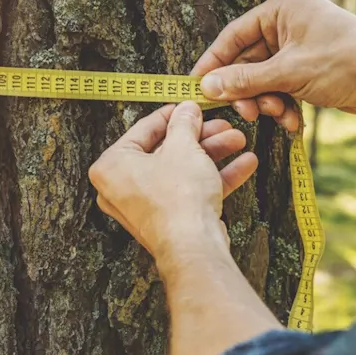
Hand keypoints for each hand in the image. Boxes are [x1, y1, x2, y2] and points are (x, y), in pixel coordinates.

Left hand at [90, 101, 258, 265]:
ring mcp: (147, 206)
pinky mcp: (169, 220)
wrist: (193, 246)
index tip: (189, 107)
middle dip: (202, 137)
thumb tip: (186, 111)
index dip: (173, 115)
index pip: (144, 129)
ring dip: (214, 155)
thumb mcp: (183, 147)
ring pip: (183, 170)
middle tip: (221, 125)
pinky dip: (215, 178)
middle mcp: (123, 188)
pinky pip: (191, 191)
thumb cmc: (177, 200)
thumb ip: (184, 124)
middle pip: (168, 151)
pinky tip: (243, 164)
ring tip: (237, 141)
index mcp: (112, 166)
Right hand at [192, 0, 355, 130]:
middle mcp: (289, 24)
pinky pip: (282, 89)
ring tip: (279, 115)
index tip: (197, 87)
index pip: (234, 35)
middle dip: (248, 91)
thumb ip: (245, 81)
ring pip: (264, 80)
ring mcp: (299, 48)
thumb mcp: (289, 73)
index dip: (214, 63)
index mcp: (283, 8)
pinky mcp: (308, 70)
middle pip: (247, 61)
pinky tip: (294, 122)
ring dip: (267, 102)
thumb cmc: (346, 62)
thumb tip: (207, 87)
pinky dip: (284, 106)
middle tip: (246, 113)